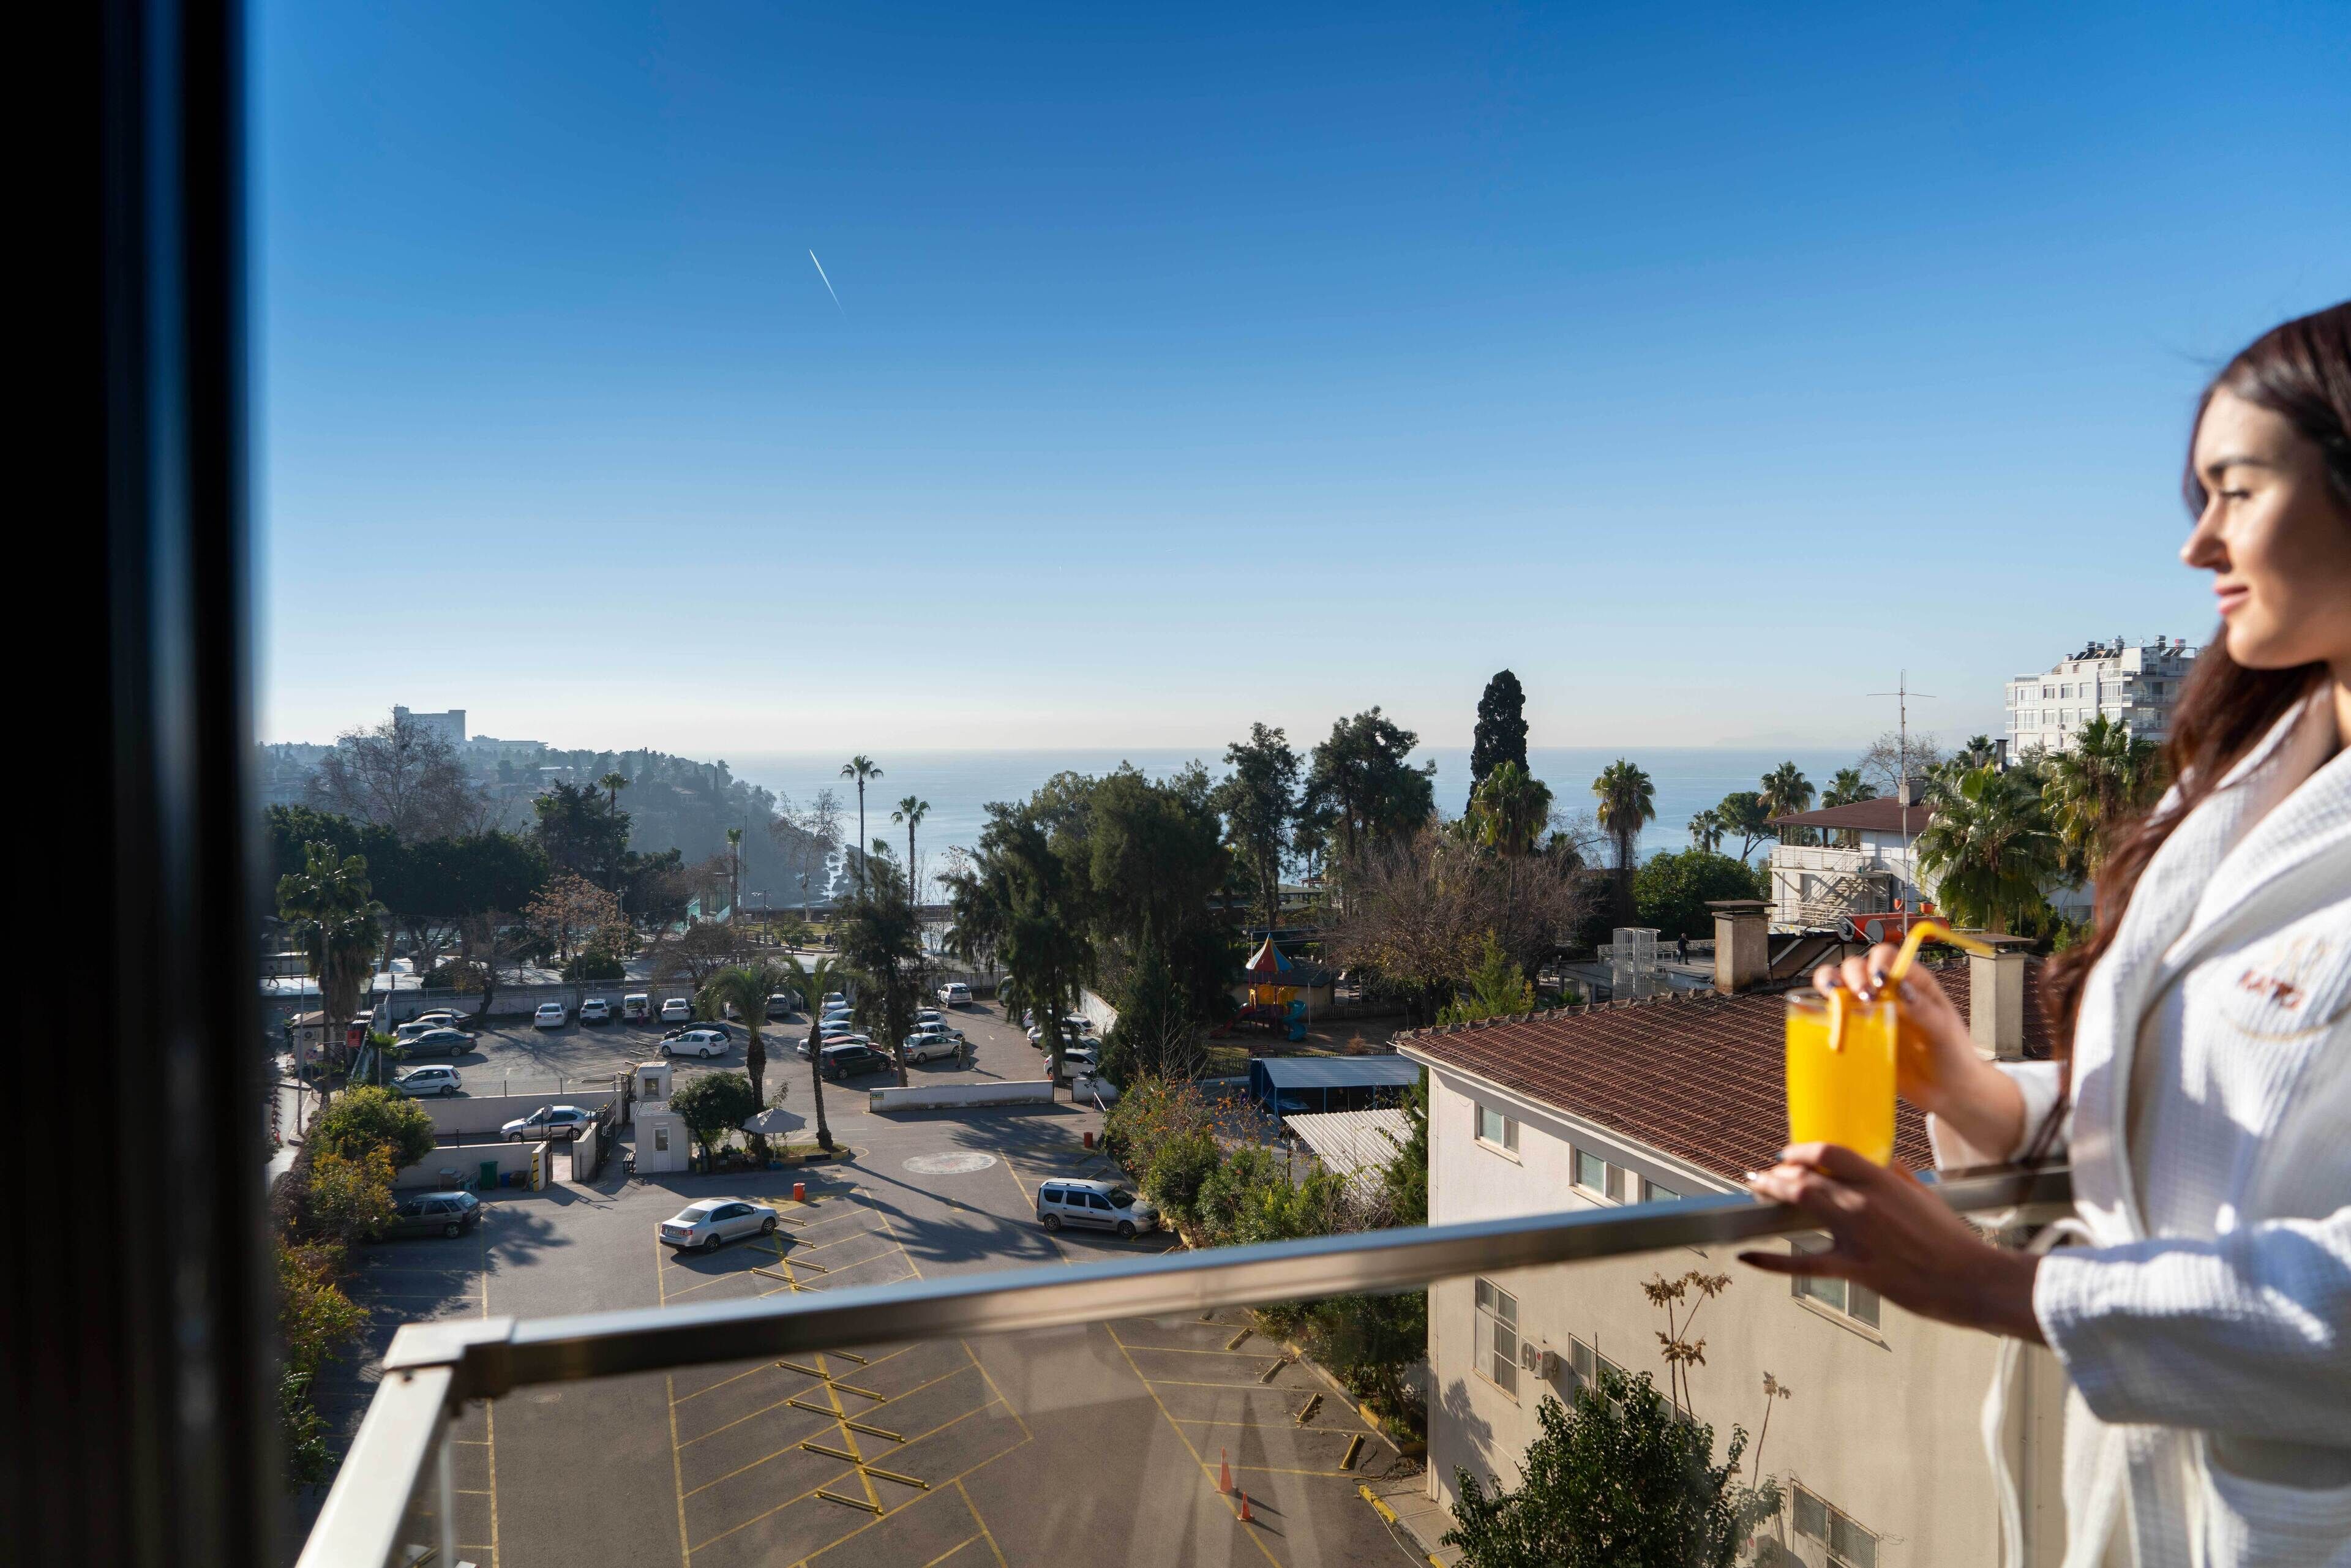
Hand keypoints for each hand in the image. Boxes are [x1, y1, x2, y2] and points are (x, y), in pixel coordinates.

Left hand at [1740, 1143, 2043, 1341]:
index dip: (1802, 1151)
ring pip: (1800, 1204)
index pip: (1830, 1152)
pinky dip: (1772, 1261)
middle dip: (1779, 1174)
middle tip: (1766, 1176)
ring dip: (1773, 1193)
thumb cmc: (1952, 1239)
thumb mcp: (1924, 1197)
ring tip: (1756, 1189)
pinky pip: (1803, 1262)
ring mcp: (1856, 1235)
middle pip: (1806, 1176)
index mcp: (1882, 1180)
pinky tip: (1747, 1257)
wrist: (1971, 1278)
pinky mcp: (1854, 1268)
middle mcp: (1863, 1201)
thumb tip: (1880, 1166)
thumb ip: (1897, 1178)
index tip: (1789, 1155)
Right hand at [1812, 942, 2023, 1155]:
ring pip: (1838, 985)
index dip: (1878, 963)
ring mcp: (1868, 1012)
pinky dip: (1819, 1011)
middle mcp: (1886, 992)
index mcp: (1911, 982)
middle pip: (1856, 967)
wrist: (1947, 1091)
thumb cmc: (1952, 1055)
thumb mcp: (1943, 1029)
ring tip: (1834, 997)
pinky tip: (1819, 1014)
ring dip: (1830, 985)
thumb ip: (1922, 1008)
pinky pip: (1833, 1017)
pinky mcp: (1857, 1034)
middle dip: (1852, 976)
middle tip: (1863, 997)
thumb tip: (1902, 988)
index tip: (1879, 981)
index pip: (1887, 957)